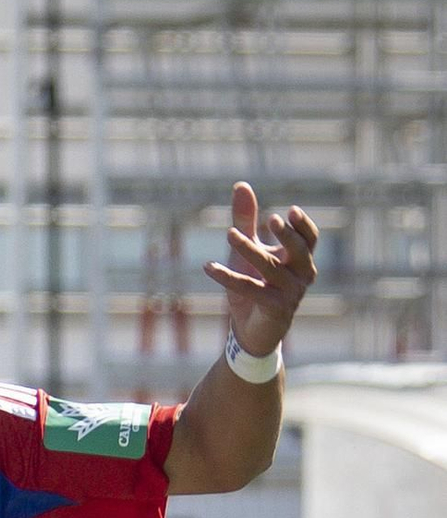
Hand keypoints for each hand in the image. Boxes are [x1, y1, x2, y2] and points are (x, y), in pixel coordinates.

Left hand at [205, 182, 317, 355]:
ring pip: (270, 268)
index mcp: (301, 259)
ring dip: (249, 250)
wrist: (251, 333)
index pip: (310, 238)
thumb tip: (241, 185)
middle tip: (272, 219)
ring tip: (229, 234)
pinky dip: (228, 278)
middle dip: (287, 236)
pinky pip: (250, 289)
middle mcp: (302, 276)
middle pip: (299, 251)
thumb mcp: (248, 251)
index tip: (291, 211)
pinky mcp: (274, 310)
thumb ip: (246, 221)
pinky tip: (208, 267)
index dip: (303, 225)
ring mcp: (290, 294)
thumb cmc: (254, 287)